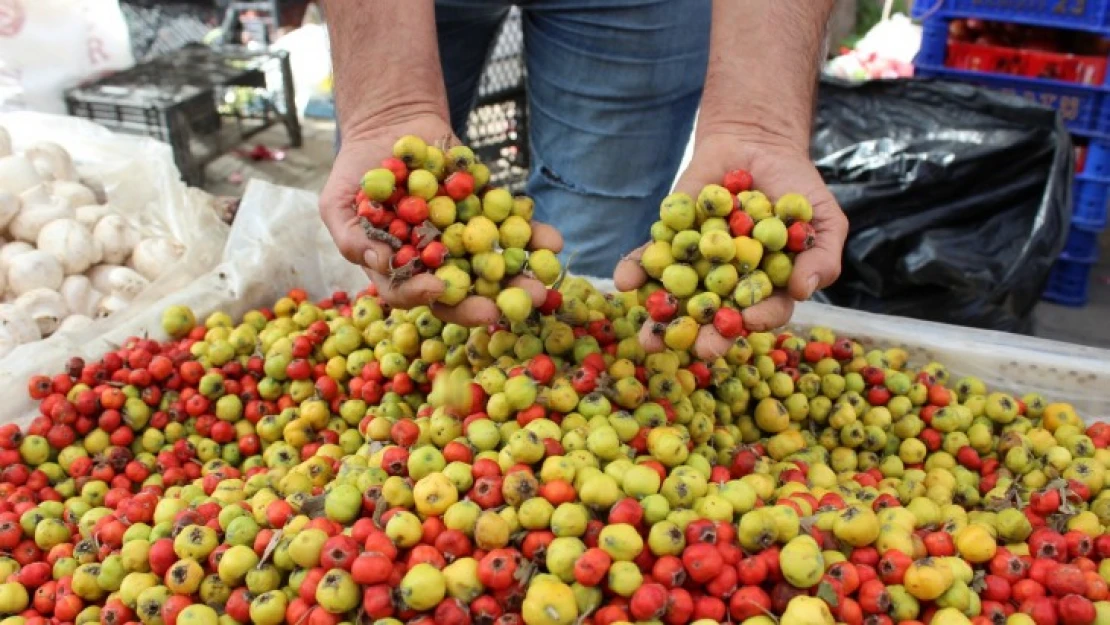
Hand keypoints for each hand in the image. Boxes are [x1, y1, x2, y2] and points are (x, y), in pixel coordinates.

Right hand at [319, 114, 563, 325]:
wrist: (393, 126)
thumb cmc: (358, 171)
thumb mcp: (338, 203)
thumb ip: (351, 238)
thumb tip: (381, 263)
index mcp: (402, 269)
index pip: (415, 294)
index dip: (427, 297)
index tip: (441, 289)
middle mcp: (438, 263)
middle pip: (466, 292)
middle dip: (492, 301)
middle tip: (514, 304)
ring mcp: (467, 240)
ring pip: (497, 267)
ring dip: (522, 277)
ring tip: (544, 280)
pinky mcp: (490, 214)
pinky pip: (516, 229)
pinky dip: (535, 237)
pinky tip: (552, 241)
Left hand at [614, 132, 847, 359]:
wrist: (756, 144)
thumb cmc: (795, 188)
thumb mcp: (823, 218)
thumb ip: (822, 255)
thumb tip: (805, 290)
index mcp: (766, 289)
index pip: (763, 311)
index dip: (757, 319)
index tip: (748, 320)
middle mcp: (727, 285)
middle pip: (716, 316)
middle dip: (704, 334)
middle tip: (696, 347)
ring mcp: (695, 266)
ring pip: (677, 298)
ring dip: (661, 318)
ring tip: (648, 336)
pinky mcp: (667, 243)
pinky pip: (649, 261)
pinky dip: (635, 271)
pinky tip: (625, 280)